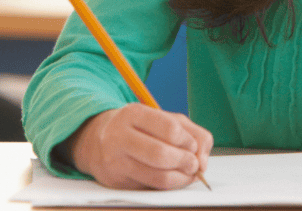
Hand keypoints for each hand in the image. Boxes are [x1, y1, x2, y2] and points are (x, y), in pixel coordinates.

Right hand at [67, 103, 212, 189]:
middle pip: (162, 155)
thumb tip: (203, 162)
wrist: (99, 141)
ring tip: (186, 173)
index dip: (188, 141)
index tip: (192, 146)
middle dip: (186, 162)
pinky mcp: (117, 182)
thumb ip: (193, 133)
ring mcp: (115, 161)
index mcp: (133, 114)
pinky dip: (169, 186)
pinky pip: (151, 188)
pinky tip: (172, 178)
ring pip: (158, 177)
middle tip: (193, 164)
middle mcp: (119, 136)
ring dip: (181, 178)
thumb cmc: (140, 129)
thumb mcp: (165, 119)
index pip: (170, 129)